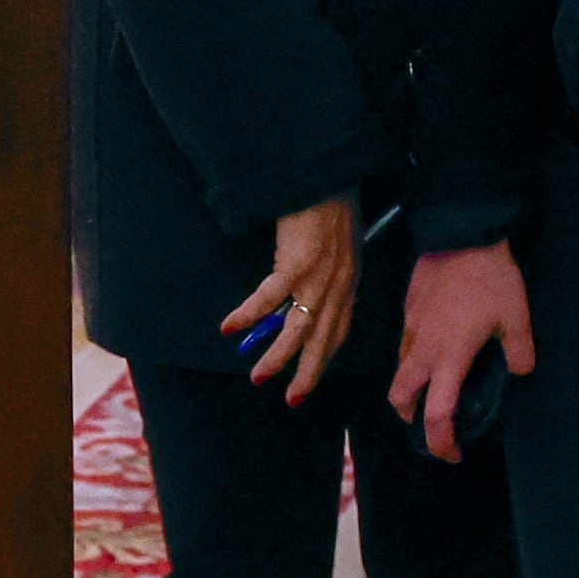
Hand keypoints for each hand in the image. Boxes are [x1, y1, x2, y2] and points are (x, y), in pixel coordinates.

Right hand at [224, 191, 360, 399]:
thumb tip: (307, 295)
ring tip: (257, 376)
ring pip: (297, 330)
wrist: (330, 178)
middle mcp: (338, 287)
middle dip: (307, 373)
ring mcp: (318, 278)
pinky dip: (248, 314)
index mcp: (349, 283)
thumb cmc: (333, 207)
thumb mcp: (341, 247)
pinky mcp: (295, 263)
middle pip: (322, 340)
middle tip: (292, 399)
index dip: (325, 357)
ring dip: (276, 356)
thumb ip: (331, 273)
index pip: (339, 330)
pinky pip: (268, 297)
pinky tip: (229, 327)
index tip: (311, 378)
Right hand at [388, 239, 536, 460]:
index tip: (452, 453)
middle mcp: (423, 348)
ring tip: (440, 383)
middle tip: (434, 422)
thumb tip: (520, 372)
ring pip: (400, 370)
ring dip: (413, 387)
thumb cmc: (490, 278)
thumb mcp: (516, 317)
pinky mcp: (408, 309)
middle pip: (400, 398)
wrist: (462, 233)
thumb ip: (519, 352)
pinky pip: (405, 344)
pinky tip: (440, 345)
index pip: (435, 414)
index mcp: (449, 357)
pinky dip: (416, 358)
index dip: (440, 442)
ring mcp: (411, 328)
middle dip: (412, 418)